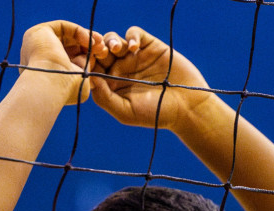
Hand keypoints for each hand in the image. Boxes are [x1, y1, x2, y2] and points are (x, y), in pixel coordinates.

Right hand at [19, 21, 114, 105]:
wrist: (50, 86)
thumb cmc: (65, 90)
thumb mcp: (80, 81)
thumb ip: (85, 70)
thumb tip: (92, 62)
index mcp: (47, 71)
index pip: (69, 58)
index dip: (87, 56)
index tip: (102, 56)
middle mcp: (40, 57)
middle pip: (68, 45)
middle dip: (88, 46)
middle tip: (103, 49)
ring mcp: (37, 44)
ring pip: (66, 35)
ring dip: (86, 38)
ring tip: (100, 44)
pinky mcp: (38, 33)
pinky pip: (63, 27)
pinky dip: (78, 31)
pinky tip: (89, 40)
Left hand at [88, 26, 212, 129]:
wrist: (187, 107)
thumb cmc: (155, 114)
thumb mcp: (125, 112)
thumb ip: (104, 97)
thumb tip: (88, 79)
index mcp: (112, 84)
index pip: (92, 68)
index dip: (87, 62)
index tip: (87, 64)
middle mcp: (121, 69)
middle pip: (100, 51)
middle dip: (96, 48)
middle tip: (99, 52)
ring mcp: (135, 56)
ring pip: (114, 40)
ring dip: (110, 41)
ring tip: (115, 49)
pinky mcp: (150, 46)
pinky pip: (135, 34)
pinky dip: (131, 36)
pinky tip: (133, 47)